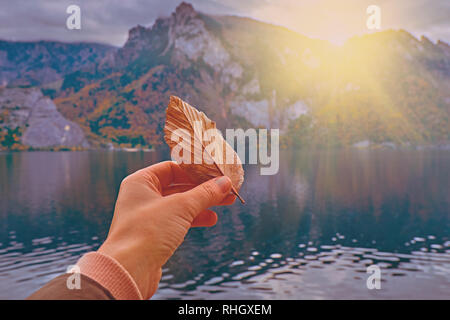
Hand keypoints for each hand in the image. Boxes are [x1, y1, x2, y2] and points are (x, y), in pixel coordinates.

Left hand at [98, 161, 234, 298]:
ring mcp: (147, 216)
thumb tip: (225, 182)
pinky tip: (211, 219)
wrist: (129, 270)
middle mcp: (142, 196)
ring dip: (202, 203)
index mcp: (140, 182)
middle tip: (226, 188)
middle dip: (203, 188)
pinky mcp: (153, 234)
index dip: (195, 170)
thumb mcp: (181, 207)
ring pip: (180, 204)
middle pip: (178, 186)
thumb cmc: (148, 231)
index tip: (215, 173)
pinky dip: (194, 218)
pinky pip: (177, 220)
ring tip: (225, 202)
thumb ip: (204, 193)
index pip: (172, 168)